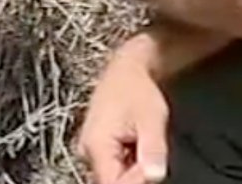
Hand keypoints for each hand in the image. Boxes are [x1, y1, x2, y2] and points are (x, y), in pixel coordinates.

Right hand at [77, 52, 169, 183]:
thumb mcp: (152, 119)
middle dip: (134, 176)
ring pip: (112, 175)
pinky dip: (127, 162)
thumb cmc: (138, 88)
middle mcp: (86, 149)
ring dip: (131, 169)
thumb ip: (152, 150)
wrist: (127, 69)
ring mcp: (89, 148)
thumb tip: (154, 177)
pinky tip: (135, 143)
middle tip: (147, 152)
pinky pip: (111, 166)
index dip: (135, 181)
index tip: (151, 167)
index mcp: (96, 144)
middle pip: (111, 181)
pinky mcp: (95, 147)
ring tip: (140, 142)